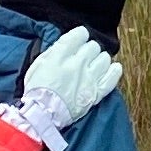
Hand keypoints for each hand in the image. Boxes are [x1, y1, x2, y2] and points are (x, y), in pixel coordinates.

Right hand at [5, 25, 121, 150]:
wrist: (42, 115)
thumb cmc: (36, 91)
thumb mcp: (37, 65)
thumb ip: (53, 52)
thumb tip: (66, 44)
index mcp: (60, 56)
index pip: (79, 34)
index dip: (79, 36)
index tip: (77, 40)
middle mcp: (78, 64)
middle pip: (93, 46)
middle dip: (88, 50)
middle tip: (82, 57)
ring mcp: (89, 78)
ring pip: (104, 58)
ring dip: (99, 60)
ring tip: (93, 65)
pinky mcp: (97, 93)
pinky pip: (112, 77)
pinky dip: (114, 71)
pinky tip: (113, 68)